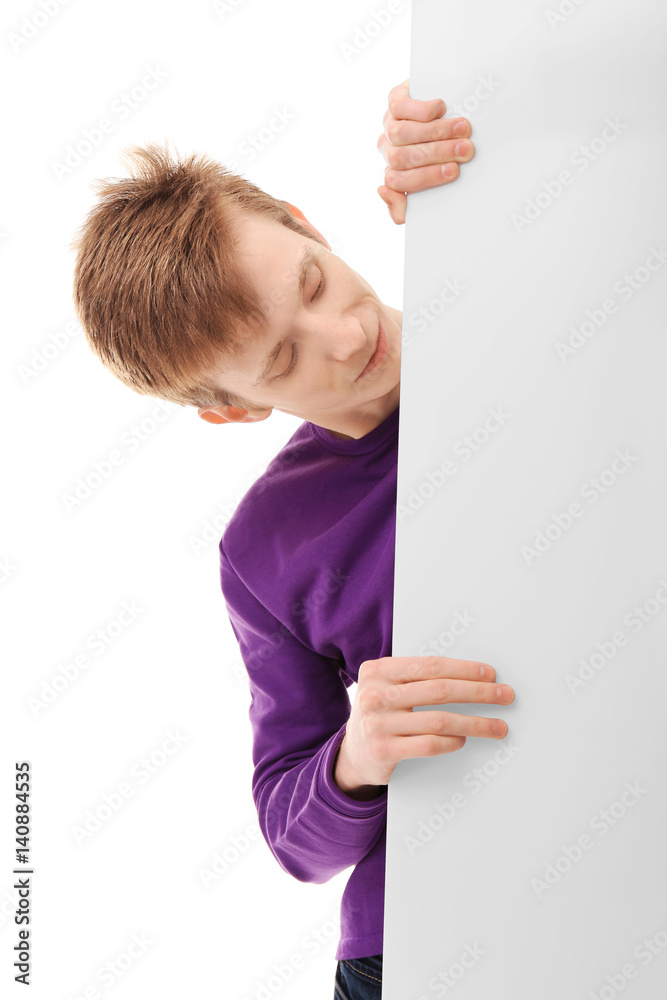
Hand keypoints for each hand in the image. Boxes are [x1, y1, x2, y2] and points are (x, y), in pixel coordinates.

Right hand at [334, 656, 514, 795]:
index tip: (490, 675)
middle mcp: (375, 694)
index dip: (464, 669)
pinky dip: (452, 742)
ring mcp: (377, 723)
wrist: (353, 754)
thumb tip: (471, 676)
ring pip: (439, 720)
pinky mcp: (383, 750)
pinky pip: (428, 745)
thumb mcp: (387, 688)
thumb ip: (416, 678)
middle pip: (439, 690)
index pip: (430, 665)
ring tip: (496, 726)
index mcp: (378, 671)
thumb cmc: (381, 715)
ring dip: (475, 723)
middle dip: (478, 692)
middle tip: (504, 696)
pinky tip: (463, 740)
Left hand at [377, 78, 475, 224]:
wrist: (447, 99)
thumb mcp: (441, 171)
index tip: (454, 172)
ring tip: (462, 129)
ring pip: (401, 134)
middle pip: (402, 158)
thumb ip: (416, 197)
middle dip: (437, 154)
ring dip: (435, 132)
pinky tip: (441, 109)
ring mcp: (390, 124)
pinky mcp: (394, 100)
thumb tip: (383, 192)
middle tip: (465, 150)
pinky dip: (421, 110)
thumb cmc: (447, 143)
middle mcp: (389, 150)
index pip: (397, 184)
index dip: (425, 178)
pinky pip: (399, 107)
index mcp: (396, 172)